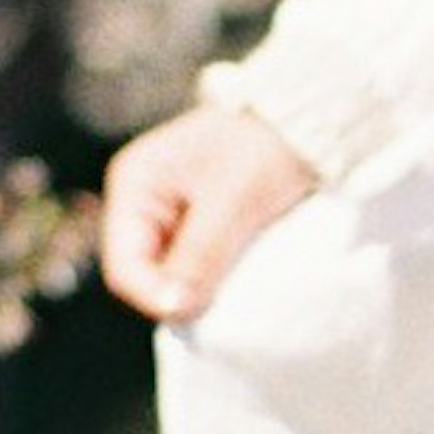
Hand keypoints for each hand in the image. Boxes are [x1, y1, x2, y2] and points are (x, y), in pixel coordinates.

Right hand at [98, 104, 321, 323]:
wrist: (309, 121)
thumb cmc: (268, 148)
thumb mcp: (235, 203)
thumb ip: (200, 255)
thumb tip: (173, 309)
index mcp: (135, 183)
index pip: (124, 266)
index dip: (155, 298)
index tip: (197, 312)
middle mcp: (141, 198)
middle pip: (143, 274)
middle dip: (178, 293)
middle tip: (221, 302)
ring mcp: (166, 212)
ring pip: (168, 275)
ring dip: (198, 287)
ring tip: (231, 289)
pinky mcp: (193, 223)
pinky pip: (191, 265)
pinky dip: (212, 277)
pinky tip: (236, 276)